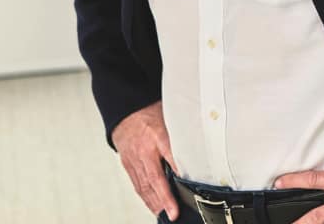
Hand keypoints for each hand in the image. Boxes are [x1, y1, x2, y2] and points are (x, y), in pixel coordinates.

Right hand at [112, 101, 179, 218]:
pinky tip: (152, 203)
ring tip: (165, 212)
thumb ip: (180, 133)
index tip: (186, 186)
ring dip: (155, 201)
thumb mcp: (169, 117)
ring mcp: (133, 158)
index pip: (170, 156)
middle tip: (173, 213)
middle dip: (164, 198)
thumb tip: (197, 144)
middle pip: (154, 178)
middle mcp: (143, 150)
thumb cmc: (149, 112)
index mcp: (157, 134)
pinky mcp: (128, 164)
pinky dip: (145, 196)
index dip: (178, 173)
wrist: (126, 109)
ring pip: (144, 185)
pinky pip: (137, 184)